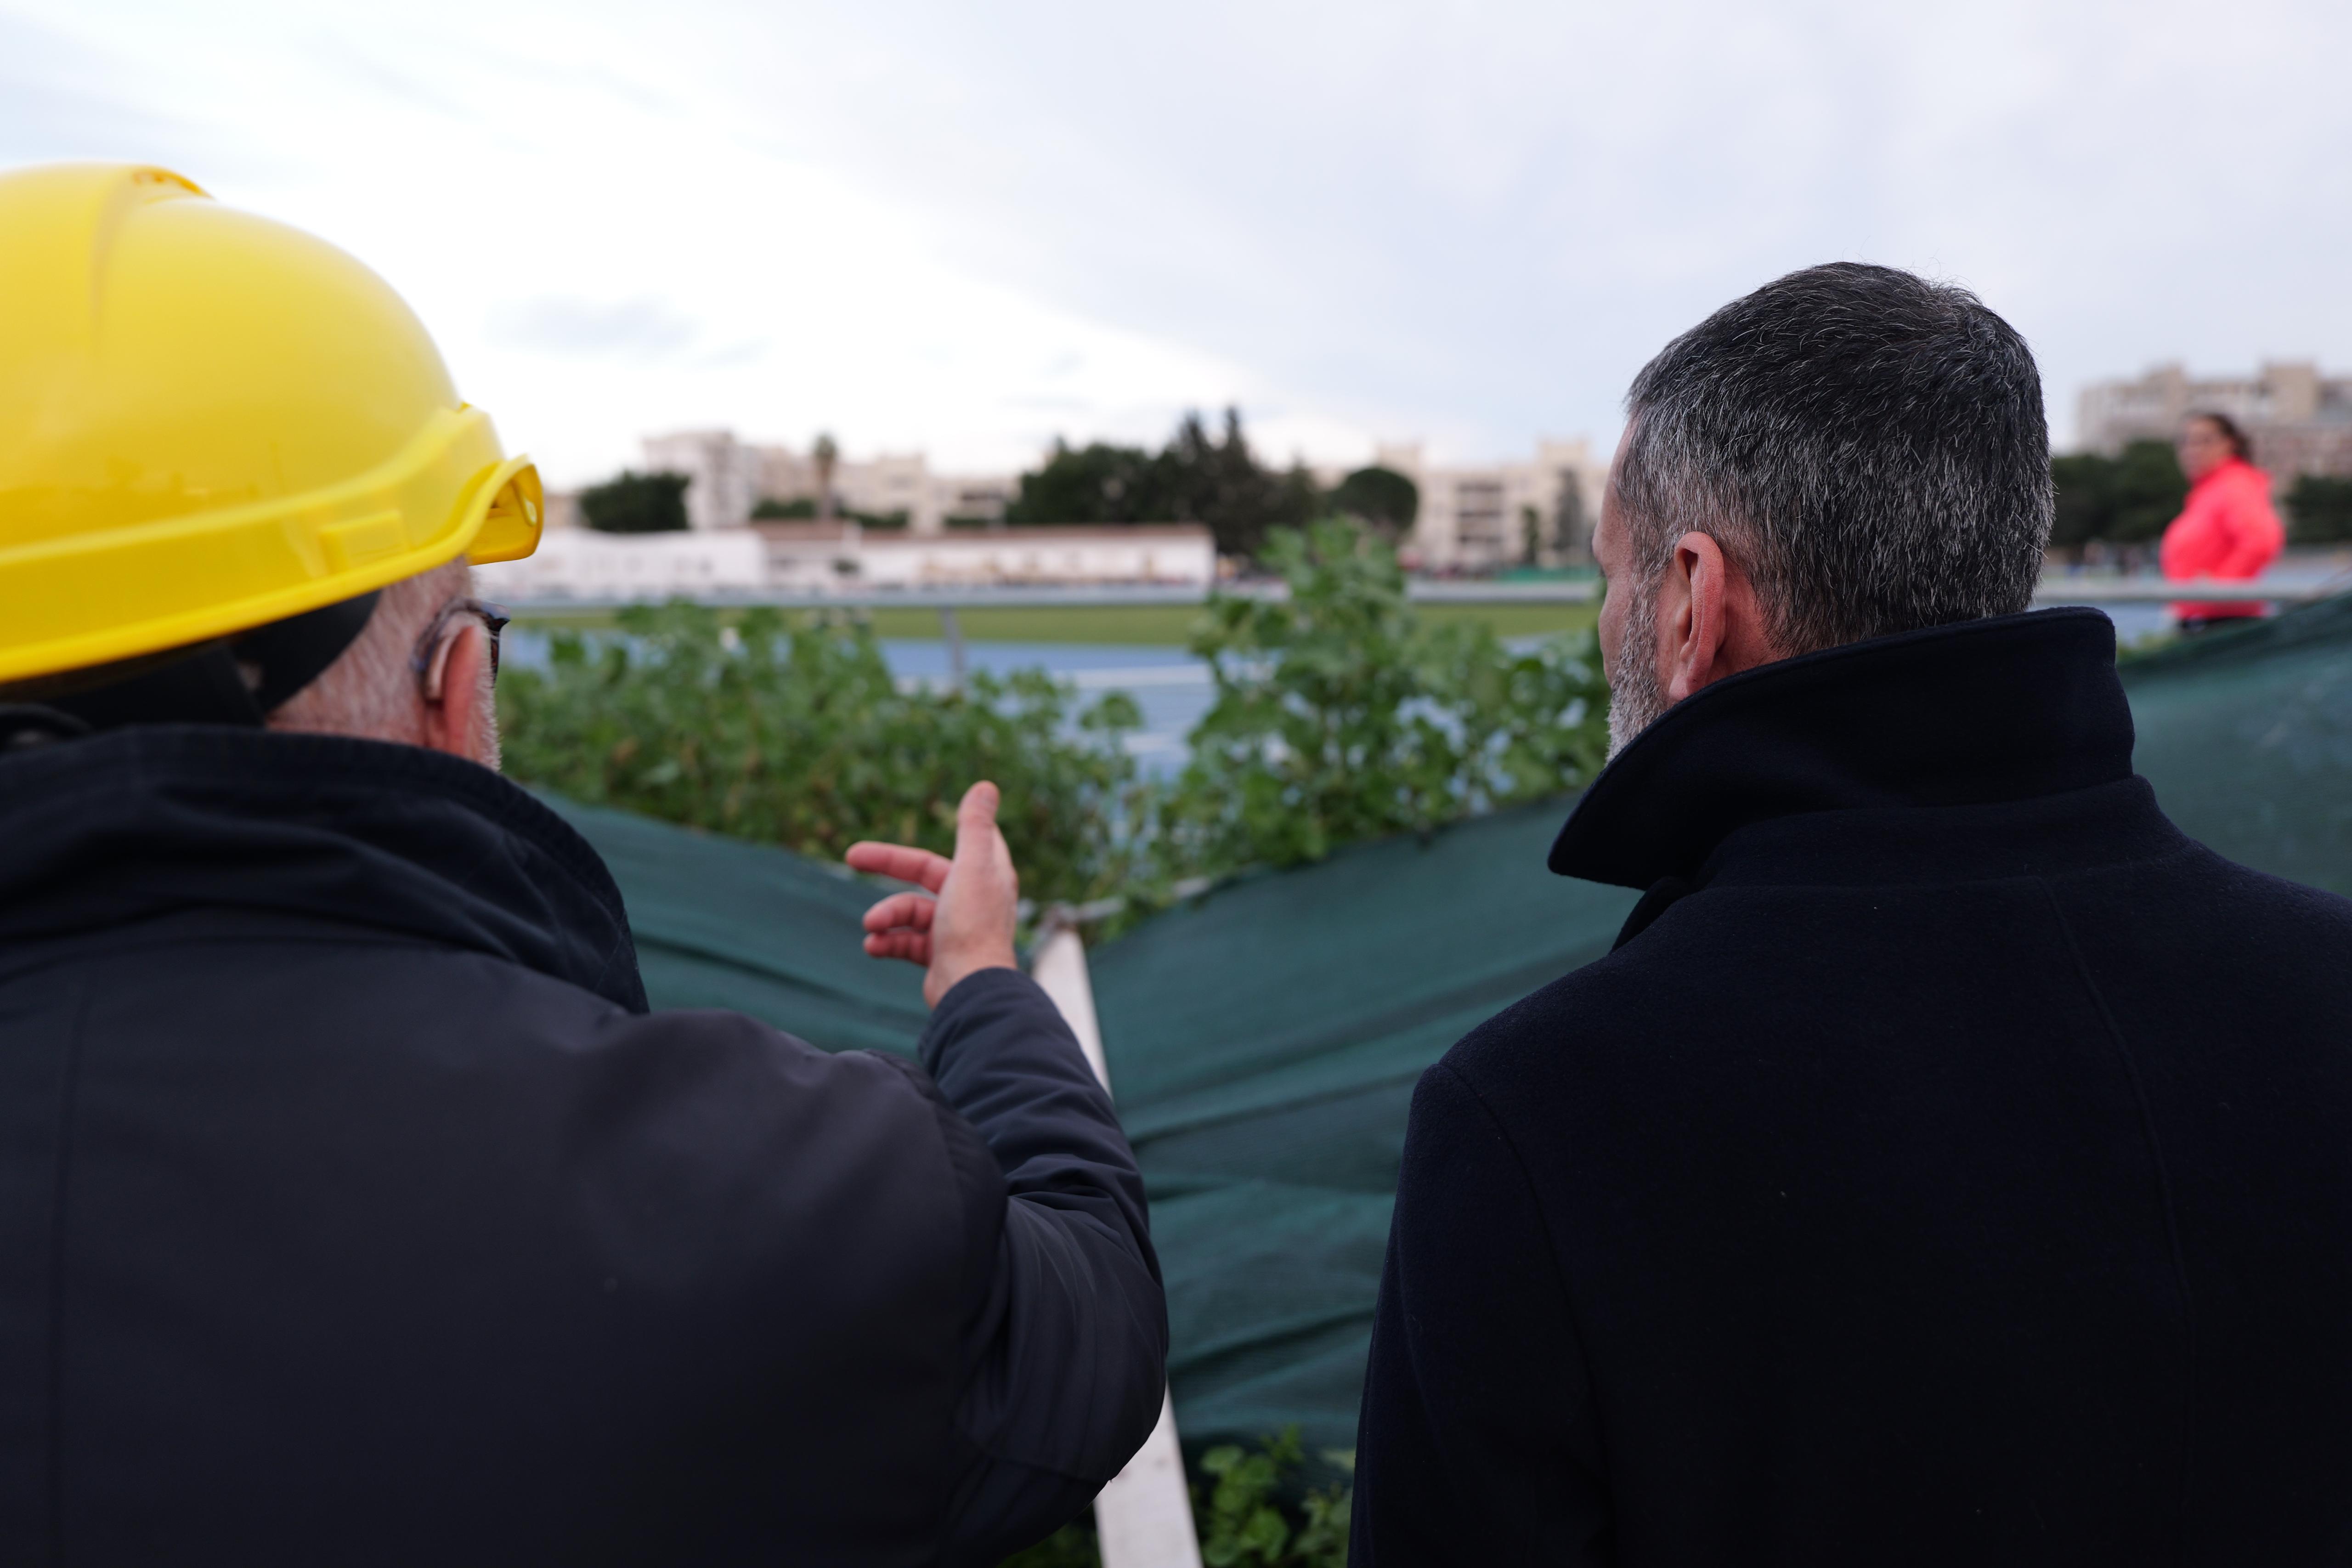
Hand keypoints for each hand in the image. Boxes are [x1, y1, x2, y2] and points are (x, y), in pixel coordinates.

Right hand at [845, 781, 1020, 1008]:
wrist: (971, 990)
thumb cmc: (973, 926)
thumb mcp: (972, 866)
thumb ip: (974, 826)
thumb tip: (986, 785)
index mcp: (986, 874)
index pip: (963, 842)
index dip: (942, 829)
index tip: (935, 807)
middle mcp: (973, 900)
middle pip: (924, 873)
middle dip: (887, 865)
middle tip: (851, 856)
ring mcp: (955, 929)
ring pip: (910, 911)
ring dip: (886, 916)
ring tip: (869, 926)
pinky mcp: (940, 957)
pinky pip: (906, 942)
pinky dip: (887, 942)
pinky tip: (872, 946)